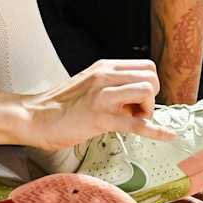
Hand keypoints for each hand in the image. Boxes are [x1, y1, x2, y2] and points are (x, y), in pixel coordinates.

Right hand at [23, 59, 177, 151]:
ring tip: (130, 120)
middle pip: (151, 77)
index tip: (136, 101)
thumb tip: (133, 98)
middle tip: (133, 112)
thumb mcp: (87, 84)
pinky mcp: (101, 118)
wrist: (34, 117)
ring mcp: (103, 96)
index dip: (148, 85)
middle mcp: (105, 76)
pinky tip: (168, 136)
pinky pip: (138, 123)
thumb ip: (109, 85)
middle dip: (150, 97)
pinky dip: (157, 131)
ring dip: (147, 110)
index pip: (145, 67)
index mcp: (103, 67)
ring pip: (147, 91)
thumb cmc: (58, 106)